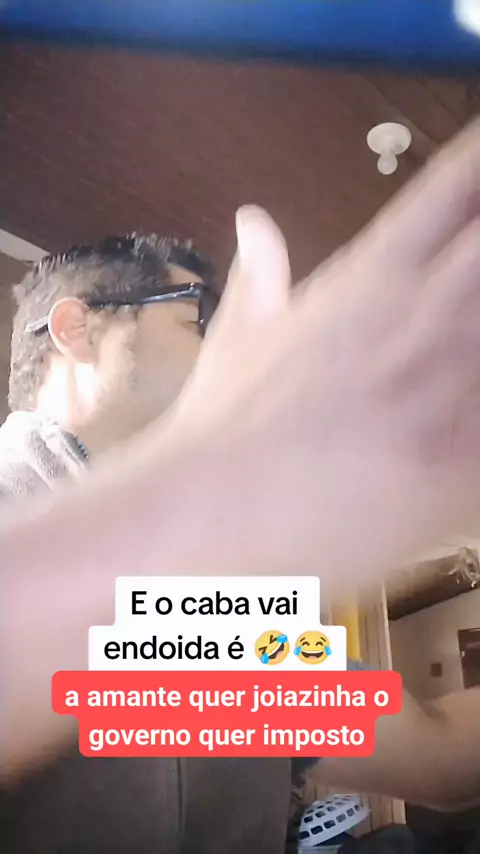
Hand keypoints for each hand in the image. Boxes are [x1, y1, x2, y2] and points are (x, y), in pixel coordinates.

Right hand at [172, 120, 479, 587]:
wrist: (210, 512)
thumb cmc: (221, 427)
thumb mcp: (239, 336)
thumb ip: (261, 273)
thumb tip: (252, 219)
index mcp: (373, 278)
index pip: (457, 186)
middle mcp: (422, 317)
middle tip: (476, 274)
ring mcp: (451, 386)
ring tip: (464, 342)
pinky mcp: (462, 464)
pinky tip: (473, 416)